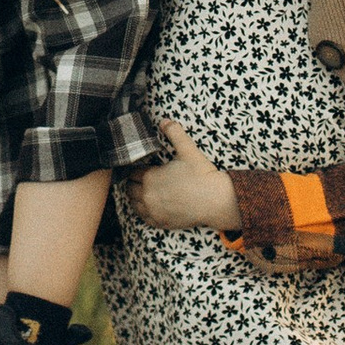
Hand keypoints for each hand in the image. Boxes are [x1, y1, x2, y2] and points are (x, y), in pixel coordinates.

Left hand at [124, 120, 240, 232]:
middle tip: (139, 178)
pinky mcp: (162, 223)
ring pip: (134, 204)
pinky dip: (144, 212)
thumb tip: (165, 121)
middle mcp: (148, 196)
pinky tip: (149, 206)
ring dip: (135, 197)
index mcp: (150, 177)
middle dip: (133, 182)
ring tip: (141, 191)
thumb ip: (175, 133)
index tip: (139, 167)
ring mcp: (154, 211)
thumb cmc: (201, 174)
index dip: (135, 168)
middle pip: (130, 189)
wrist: (215, 200)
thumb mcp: (188, 150)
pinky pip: (145, 218)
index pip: (132, 173)